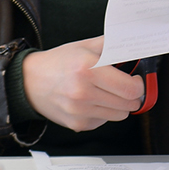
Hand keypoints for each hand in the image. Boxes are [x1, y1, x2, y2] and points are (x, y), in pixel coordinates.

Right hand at [22, 38, 144, 131]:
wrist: (30, 81)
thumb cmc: (59, 62)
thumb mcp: (86, 45)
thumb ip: (113, 45)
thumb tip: (136, 47)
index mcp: (88, 69)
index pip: (130, 89)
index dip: (138, 85)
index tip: (135, 80)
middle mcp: (83, 93)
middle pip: (129, 105)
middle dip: (132, 96)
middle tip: (124, 86)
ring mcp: (79, 111)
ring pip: (120, 115)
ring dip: (119, 105)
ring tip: (106, 92)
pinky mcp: (77, 124)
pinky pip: (104, 121)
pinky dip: (103, 112)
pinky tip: (92, 101)